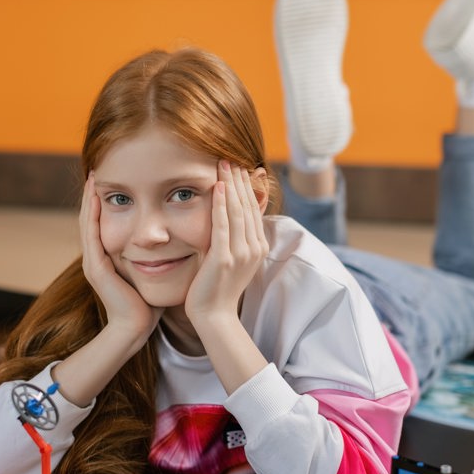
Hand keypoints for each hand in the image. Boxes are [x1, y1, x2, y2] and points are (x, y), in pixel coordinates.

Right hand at [80, 174, 162, 342]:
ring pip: (87, 223)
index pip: (103, 222)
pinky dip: (91, 216)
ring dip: (88, 200)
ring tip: (93, 177)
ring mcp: (93, 263)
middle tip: (96, 170)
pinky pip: (91, 236)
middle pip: (90, 218)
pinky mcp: (95, 269)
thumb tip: (170, 239)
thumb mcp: (150, 271)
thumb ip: (154, 255)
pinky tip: (94, 199)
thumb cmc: (147, 304)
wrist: (135, 329)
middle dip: (93, 195)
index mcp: (107, 258)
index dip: (104, 201)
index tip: (112, 179)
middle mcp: (96, 258)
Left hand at [185, 162, 268, 327]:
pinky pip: (224, 225)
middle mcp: (254, 248)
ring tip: (224, 164)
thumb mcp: (232, 259)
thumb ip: (234, 237)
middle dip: (239, 180)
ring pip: (238, 211)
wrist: (214, 316)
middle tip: (230, 157)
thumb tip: (232, 216)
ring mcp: (241, 253)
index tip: (237, 168)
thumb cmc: (218, 288)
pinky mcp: (225, 258)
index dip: (246, 187)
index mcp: (258, 247)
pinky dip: (222, 204)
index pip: (254, 210)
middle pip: (248, 206)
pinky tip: (218, 187)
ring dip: (231, 185)